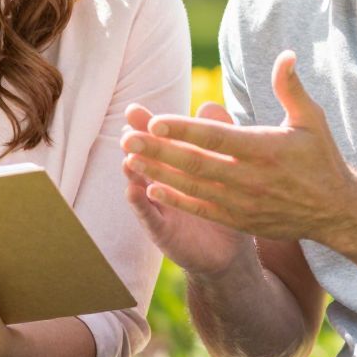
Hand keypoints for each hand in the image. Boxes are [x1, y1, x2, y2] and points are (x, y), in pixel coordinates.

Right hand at [120, 101, 253, 276]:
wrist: (230, 252)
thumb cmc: (227, 204)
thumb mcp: (224, 168)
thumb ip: (218, 136)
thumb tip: (210, 104)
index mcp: (175, 165)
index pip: (159, 140)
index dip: (146, 125)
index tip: (133, 110)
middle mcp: (162, 183)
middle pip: (146, 159)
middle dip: (135, 143)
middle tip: (127, 128)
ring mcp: (159, 207)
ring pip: (142, 186)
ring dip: (133, 171)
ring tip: (127, 156)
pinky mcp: (163, 231)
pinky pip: (150, 217)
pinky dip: (140, 204)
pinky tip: (133, 190)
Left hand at [122, 50, 356, 244]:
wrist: (336, 211)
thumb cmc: (321, 158)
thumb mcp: (311, 119)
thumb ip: (291, 88)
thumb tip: (286, 54)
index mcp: (265, 149)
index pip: (217, 137)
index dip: (184, 129)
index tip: (155, 120)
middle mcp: (251, 178)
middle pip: (196, 162)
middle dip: (159, 149)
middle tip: (127, 136)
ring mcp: (244, 202)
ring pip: (193, 186)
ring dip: (159, 172)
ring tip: (129, 157)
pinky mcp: (240, 219)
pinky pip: (202, 209)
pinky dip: (176, 199)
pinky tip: (150, 187)